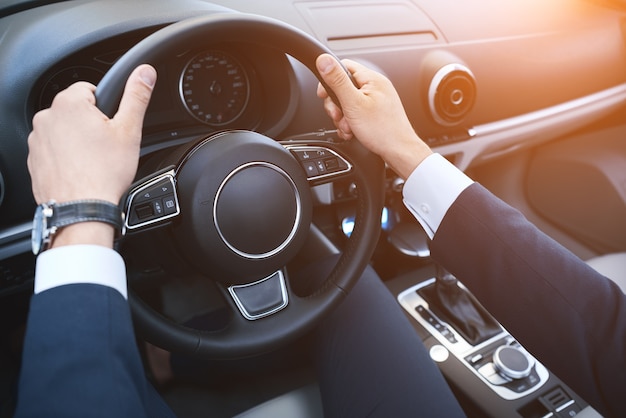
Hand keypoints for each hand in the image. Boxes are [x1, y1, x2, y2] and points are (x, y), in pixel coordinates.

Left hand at [27, 64, 156, 247]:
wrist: (82, 209)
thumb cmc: (104, 173)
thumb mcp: (129, 130)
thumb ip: (137, 96)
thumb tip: (145, 72)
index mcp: (69, 103)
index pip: (90, 89)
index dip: (107, 108)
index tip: (113, 127)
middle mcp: (47, 117)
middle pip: (76, 110)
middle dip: (92, 124)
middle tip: (107, 146)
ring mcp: (36, 140)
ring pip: (64, 131)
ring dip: (78, 140)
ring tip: (94, 161)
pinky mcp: (34, 159)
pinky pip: (53, 150)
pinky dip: (66, 157)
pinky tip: (81, 170)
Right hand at [316, 54, 431, 178]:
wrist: (399, 152)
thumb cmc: (383, 131)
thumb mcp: (353, 104)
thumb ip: (337, 81)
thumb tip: (324, 60)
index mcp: (372, 79)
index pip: (343, 67)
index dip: (329, 80)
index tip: (324, 95)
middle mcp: (376, 87)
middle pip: (343, 87)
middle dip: (336, 105)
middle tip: (339, 116)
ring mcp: (376, 100)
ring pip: (348, 103)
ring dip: (342, 117)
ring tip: (349, 127)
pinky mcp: (376, 113)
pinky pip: (355, 113)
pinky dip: (350, 123)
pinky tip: (353, 131)